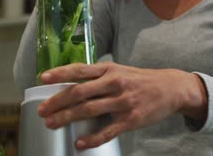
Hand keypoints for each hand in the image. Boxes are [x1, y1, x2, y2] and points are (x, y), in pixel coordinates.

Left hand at [38, 62, 207, 149]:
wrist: (171, 88)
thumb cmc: (140, 79)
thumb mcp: (119, 70)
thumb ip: (98, 76)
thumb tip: (72, 84)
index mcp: (109, 69)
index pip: (79, 70)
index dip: (59, 73)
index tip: (42, 79)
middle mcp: (114, 83)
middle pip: (79, 92)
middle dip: (57, 102)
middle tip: (41, 111)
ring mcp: (122, 102)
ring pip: (89, 110)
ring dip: (67, 118)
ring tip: (52, 123)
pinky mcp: (131, 119)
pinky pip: (108, 131)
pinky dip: (92, 139)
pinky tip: (80, 143)